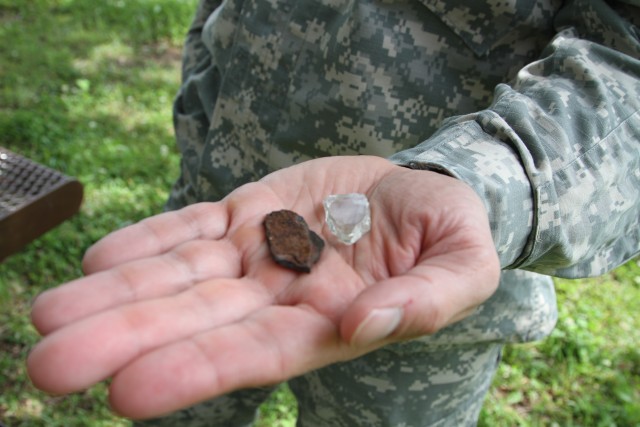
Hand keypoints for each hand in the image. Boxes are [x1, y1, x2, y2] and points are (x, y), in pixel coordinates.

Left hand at [27, 156, 499, 418]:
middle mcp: (282, 295)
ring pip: (179, 276)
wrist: (421, 191)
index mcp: (330, 321)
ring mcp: (259, 252)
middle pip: (197, 321)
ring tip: (48, 315)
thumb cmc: (449, 233)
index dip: (197, 371)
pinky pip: (191, 227)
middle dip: (125, 339)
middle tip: (49, 363)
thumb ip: (425, 302)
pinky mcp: (249, 211)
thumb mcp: (463, 264)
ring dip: (116, 294)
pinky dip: (147, 240)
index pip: (256, 355)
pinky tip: (99, 259)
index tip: (129, 393)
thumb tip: (364, 323)